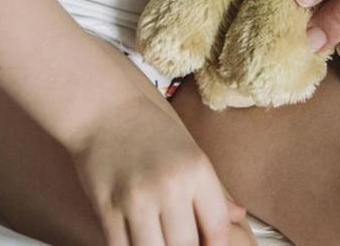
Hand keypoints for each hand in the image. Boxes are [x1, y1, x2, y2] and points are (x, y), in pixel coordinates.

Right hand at [67, 91, 243, 245]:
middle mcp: (169, 185)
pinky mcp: (106, 207)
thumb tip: (238, 217)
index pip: (217, 230)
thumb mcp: (190, 151)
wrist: (101, 107)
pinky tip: (135, 240)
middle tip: (177, 240)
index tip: (205, 245)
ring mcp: (136, 198)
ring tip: (157, 240)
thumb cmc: (149, 129)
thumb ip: (213, 190)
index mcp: (196, 170)